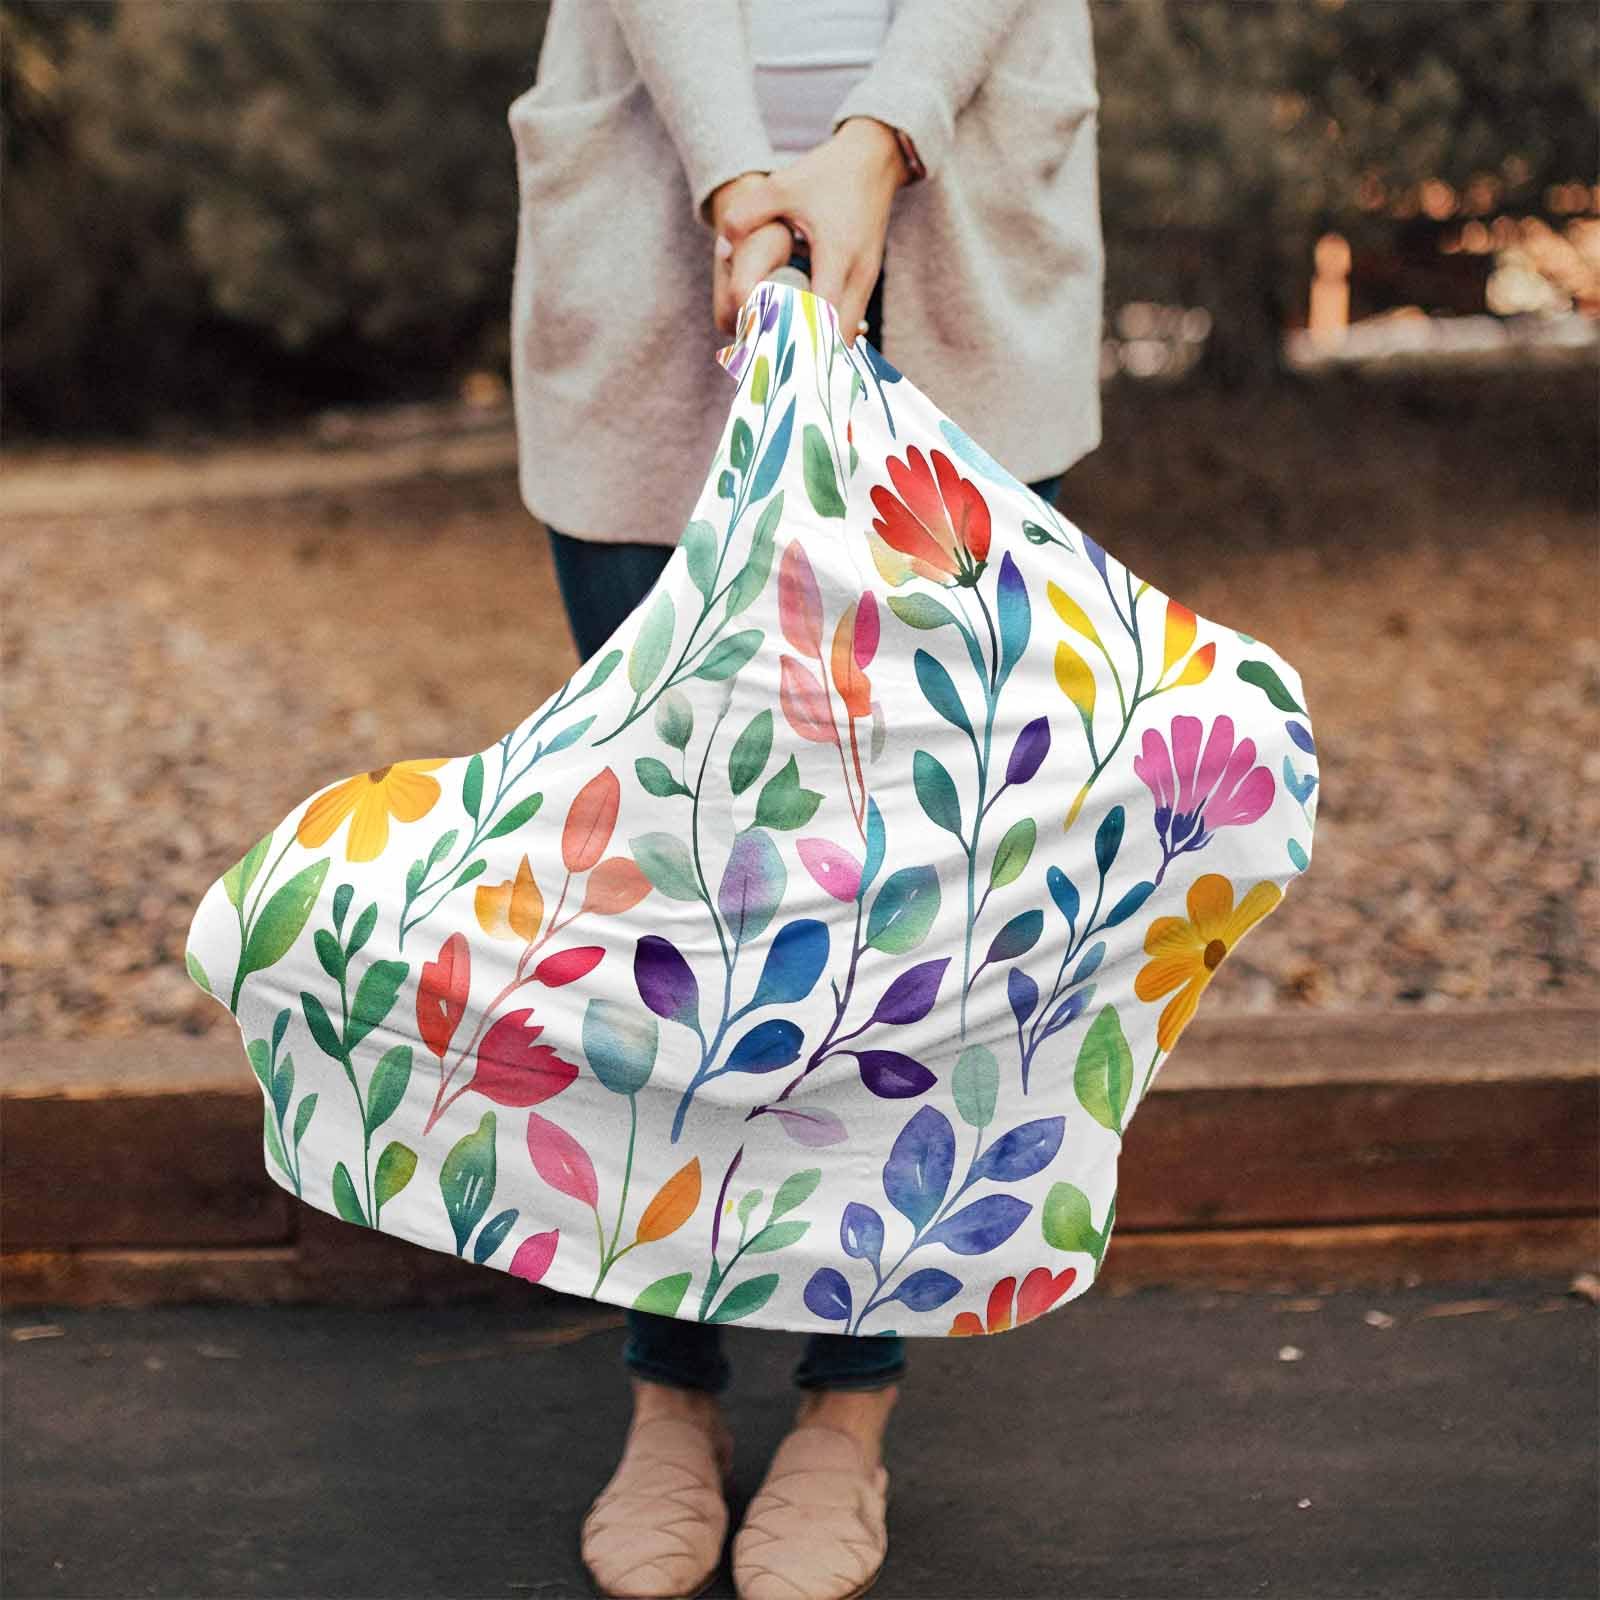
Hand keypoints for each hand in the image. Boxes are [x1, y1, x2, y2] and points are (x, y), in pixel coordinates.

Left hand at [714, 118, 908, 345]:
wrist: (874, 159)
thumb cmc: (827, 173)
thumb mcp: (782, 186)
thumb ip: (746, 214)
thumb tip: (721, 248)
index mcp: (837, 255)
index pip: (821, 318)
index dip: (798, 341)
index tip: (771, 358)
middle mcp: (858, 276)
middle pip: (837, 340)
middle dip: (808, 358)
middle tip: (772, 366)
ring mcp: (867, 281)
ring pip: (846, 337)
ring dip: (818, 350)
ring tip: (784, 358)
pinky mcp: (866, 282)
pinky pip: (848, 323)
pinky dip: (827, 336)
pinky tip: (802, 339)